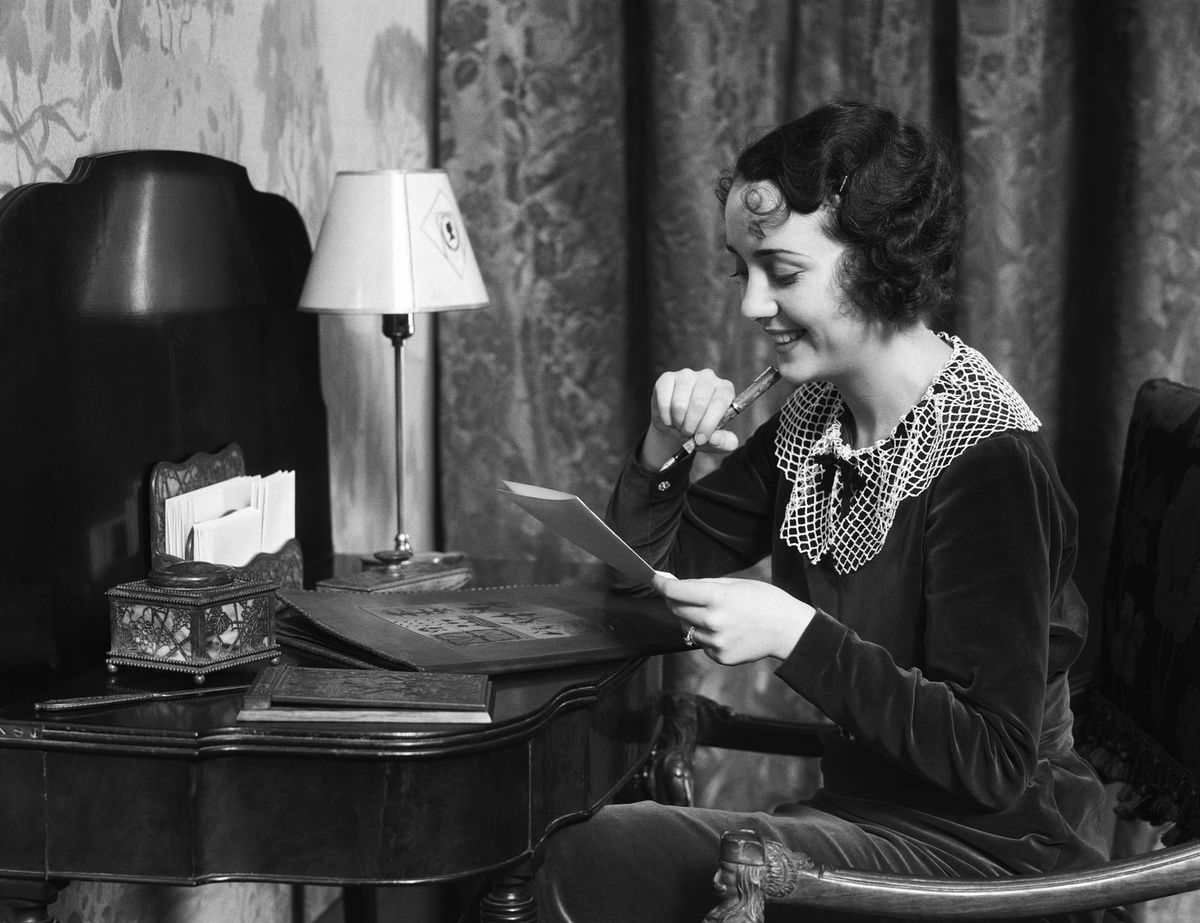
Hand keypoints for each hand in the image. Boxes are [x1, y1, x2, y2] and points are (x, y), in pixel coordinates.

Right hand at [640, 368, 738, 468]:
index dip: (709, 423)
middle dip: (691, 425)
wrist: (676, 426)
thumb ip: (723, 442)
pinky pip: (664, 401)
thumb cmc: (700, 430)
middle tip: (688, 435)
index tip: (701, 439)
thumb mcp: (715, 440)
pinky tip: (669, 420)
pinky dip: (666, 417)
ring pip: (680, 404)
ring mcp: (686, 375)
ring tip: (680, 427)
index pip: (720, 401)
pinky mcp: (666, 378)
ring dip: (678, 422)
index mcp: (725, 388)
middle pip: (699, 402)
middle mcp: (707, 377)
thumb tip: (715, 439)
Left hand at [652, 574, 814, 663]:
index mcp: (717, 598)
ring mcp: (716, 642)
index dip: (661, 585)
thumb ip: (704, 585)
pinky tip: (724, 629)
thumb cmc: (764, 600)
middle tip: (682, 594)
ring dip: (690, 618)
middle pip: (676, 609)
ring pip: (686, 627)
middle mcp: (713, 621)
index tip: (655, 580)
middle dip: (675, 600)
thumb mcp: (735, 584)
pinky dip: (705, 634)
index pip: (675, 592)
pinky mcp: (720, 656)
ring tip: (712, 613)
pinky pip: (700, 643)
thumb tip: (676, 585)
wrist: (788, 629)